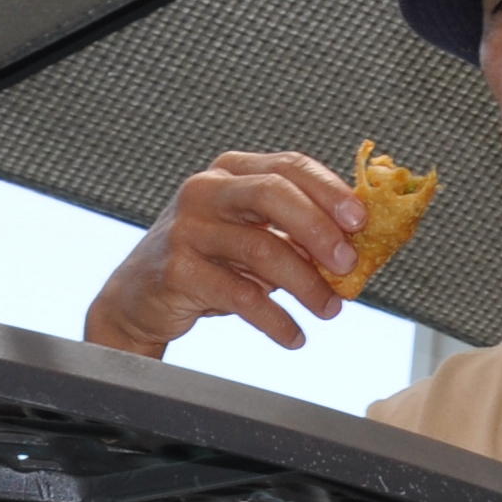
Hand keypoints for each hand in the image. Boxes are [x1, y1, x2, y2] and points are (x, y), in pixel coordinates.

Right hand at [85, 150, 364, 355]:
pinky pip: (239, 296)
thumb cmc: (209, 262)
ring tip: (330, 309)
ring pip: (260, 248)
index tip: (361, 220)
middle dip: (318, 229)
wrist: (139, 298)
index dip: (330, 190)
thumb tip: (360, 247)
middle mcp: (206, 190)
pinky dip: (275, 319)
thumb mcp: (251, 235)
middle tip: (349, 263)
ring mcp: (187, 228)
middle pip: (272, 194)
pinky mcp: (177, 270)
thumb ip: (296, 233)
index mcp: (232, 171)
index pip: (289, 166)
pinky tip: (294, 335)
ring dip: (305, 284)